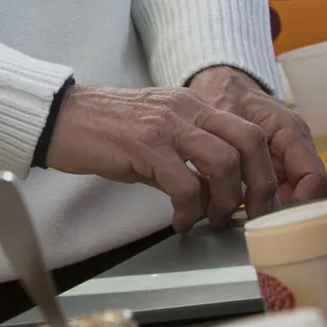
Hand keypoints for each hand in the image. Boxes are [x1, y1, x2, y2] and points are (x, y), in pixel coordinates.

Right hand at [44, 74, 324, 231]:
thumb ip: (188, 156)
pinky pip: (185, 183)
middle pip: (250, 142)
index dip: (266, 169)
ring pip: (224, 162)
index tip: (264, 200)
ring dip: (225, 200)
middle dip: (261, 185)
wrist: (59, 117)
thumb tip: (212, 193)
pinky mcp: (145, 145)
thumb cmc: (105, 132)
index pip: (251, 131)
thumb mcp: (157, 136)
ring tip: (212, 219)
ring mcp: (167, 125)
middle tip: (254, 216)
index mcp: (196, 105)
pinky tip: (178, 222)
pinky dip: (189, 210)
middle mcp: (188, 108)